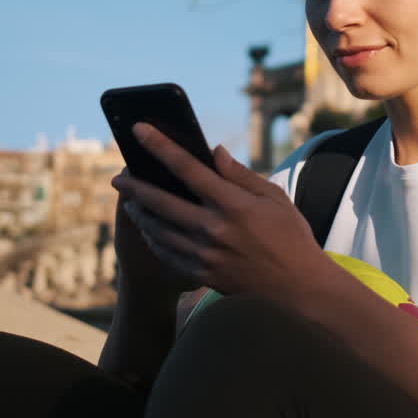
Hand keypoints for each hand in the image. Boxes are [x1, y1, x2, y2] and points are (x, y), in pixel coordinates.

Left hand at [110, 123, 330, 306]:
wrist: (299, 287)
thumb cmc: (290, 237)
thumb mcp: (274, 198)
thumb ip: (240, 174)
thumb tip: (214, 152)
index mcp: (233, 204)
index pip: (187, 168)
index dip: (160, 146)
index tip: (139, 130)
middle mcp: (214, 229)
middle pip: (161, 202)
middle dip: (135, 187)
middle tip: (118, 178)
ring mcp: (206, 255)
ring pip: (159, 230)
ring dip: (140, 214)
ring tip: (131, 203)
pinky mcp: (203, 275)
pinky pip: (168, 254)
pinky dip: (154, 239)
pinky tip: (150, 230)